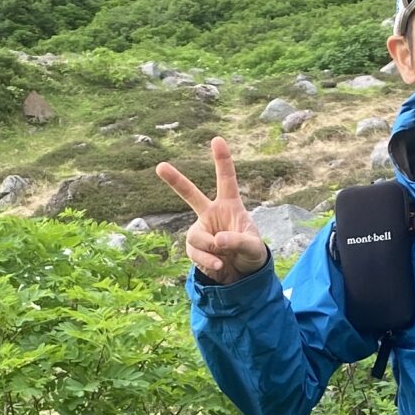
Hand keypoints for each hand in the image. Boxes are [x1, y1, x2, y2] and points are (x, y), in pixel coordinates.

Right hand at [155, 138, 270, 284]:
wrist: (242, 275)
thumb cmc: (252, 253)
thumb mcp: (253, 247)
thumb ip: (238, 240)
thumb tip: (216, 239)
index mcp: (230, 206)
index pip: (226, 180)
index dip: (222, 160)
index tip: (217, 139)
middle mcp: (211, 214)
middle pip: (190, 194)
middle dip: (175, 181)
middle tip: (160, 166)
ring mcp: (201, 230)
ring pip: (196, 236)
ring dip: (210, 248)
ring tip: (224, 257)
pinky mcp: (194, 248)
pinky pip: (196, 252)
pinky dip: (208, 261)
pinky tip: (220, 265)